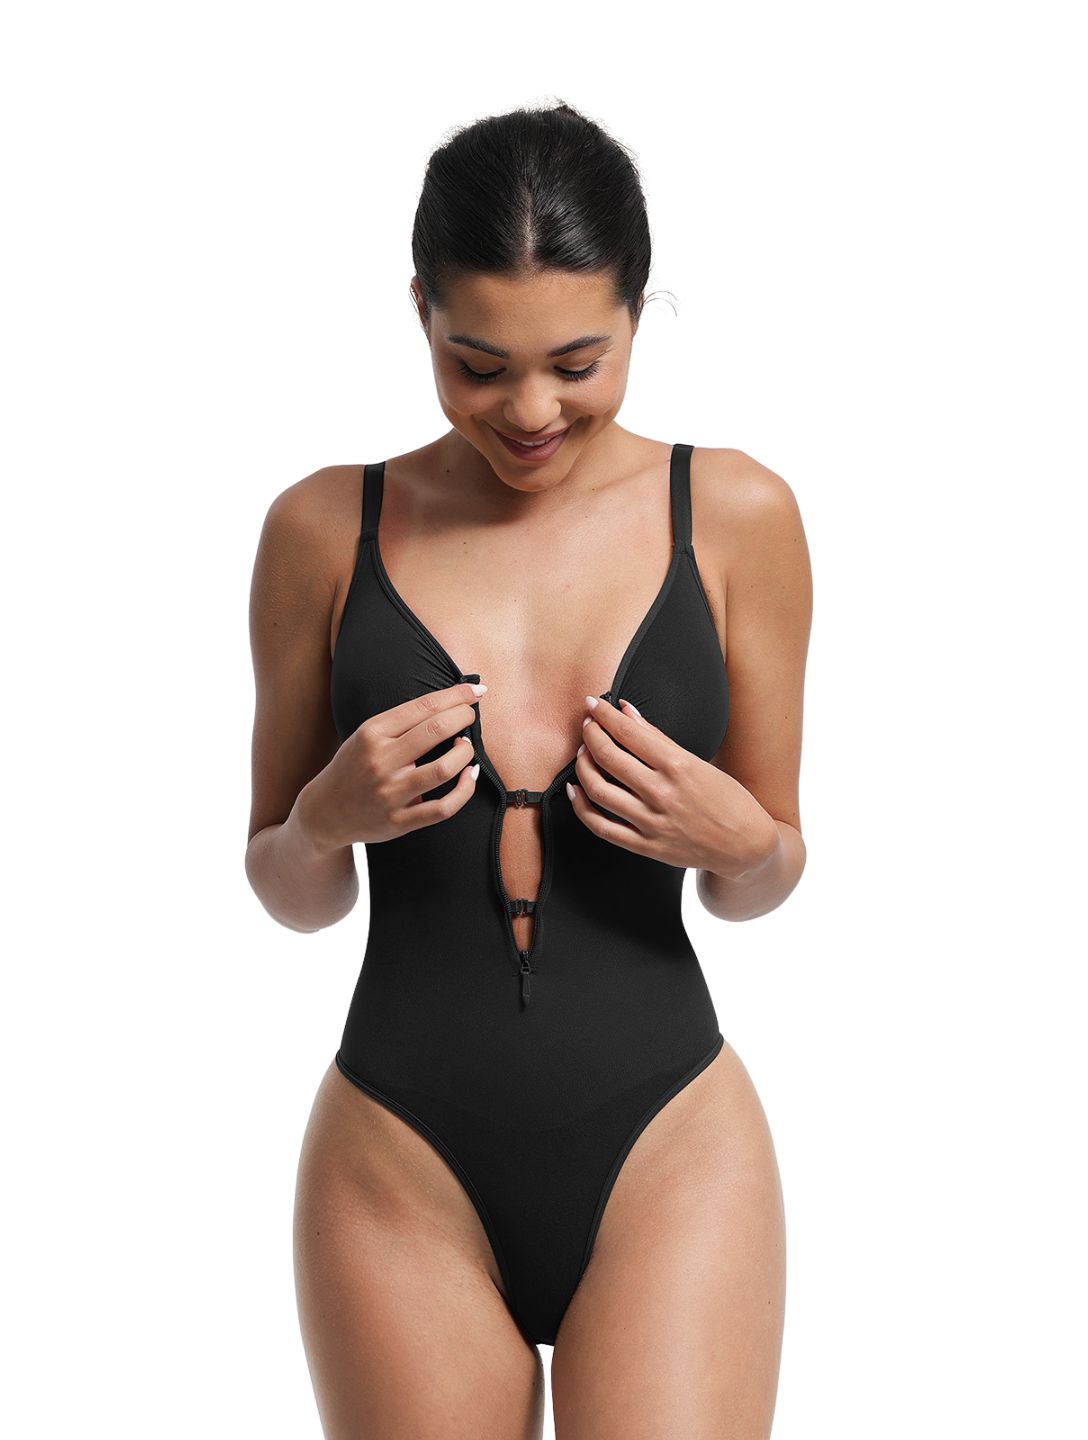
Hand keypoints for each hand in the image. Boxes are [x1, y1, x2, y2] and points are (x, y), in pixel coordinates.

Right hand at [300, 680, 484, 848]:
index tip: (474, 691)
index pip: (423, 706)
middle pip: (436, 730)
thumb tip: (449, 704)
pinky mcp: (398, 821)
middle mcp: (380, 761)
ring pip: (443, 769)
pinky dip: (465, 790)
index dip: (456, 696)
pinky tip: (469, 776)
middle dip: (463, 717)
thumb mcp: (365, 735)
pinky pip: (443, 808)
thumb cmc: (353, 767)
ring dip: (465, 753)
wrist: (324, 812)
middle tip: (470, 715)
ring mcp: (390, 793)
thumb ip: (401, 723)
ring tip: (467, 746)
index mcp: (372, 733)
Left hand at [567, 694, 779, 876]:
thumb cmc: (728, 800)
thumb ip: (658, 739)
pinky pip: (602, 827)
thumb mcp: (699, 762)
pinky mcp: (646, 846)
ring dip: (584, 766)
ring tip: (583, 752)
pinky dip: (582, 807)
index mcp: (678, 766)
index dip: (604, 714)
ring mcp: (652, 822)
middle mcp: (662, 793)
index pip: (628, 732)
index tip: (593, 703)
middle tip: (587, 724)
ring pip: (599, 790)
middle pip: (608, 757)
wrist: (745, 846)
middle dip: (591, 734)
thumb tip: (626, 712)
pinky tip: (576, 790)